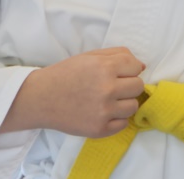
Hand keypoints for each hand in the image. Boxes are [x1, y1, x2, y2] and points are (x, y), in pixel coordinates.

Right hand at [0, 47, 145, 137]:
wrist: (41, 98)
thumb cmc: (66, 74)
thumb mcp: (90, 56)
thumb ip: (118, 55)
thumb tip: (142, 66)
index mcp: (105, 67)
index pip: (136, 67)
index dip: (128, 69)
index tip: (117, 73)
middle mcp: (107, 89)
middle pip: (138, 86)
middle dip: (128, 85)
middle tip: (112, 86)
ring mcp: (104, 111)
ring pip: (133, 106)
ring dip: (124, 102)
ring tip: (108, 100)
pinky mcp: (99, 129)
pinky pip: (123, 123)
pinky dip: (116, 118)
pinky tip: (103, 112)